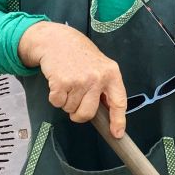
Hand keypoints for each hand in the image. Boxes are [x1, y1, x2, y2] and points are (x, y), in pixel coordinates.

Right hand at [17, 21, 127, 136]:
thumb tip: (109, 114)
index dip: (118, 120)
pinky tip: (59, 83)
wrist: (58, 41)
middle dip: (79, 114)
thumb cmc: (81, 56)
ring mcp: (79, 80)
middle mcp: (97, 78)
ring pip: (70, 110)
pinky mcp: (61, 82)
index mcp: (112, 74)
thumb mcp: (101, 67)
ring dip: (67, 102)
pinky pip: (57, 103)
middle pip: (88, 114)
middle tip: (77, 100)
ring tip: (69, 84)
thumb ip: (106, 88)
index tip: (117, 134)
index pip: (119, 102)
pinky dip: (55, 97)